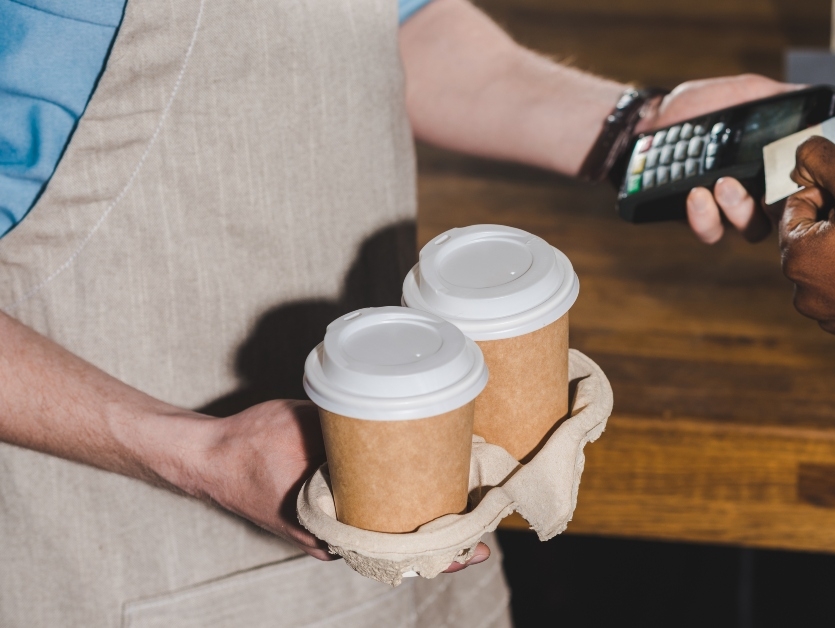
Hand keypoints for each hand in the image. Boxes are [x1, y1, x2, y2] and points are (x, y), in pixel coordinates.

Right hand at [193, 399, 489, 569]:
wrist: (208, 457)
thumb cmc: (252, 445)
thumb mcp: (305, 428)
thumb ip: (349, 429)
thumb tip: (400, 411)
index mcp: (330, 529)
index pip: (397, 553)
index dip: (440, 552)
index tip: (475, 547)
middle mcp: (331, 541)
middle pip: (398, 553)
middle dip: (443, 545)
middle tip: (485, 536)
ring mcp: (326, 534)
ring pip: (383, 543)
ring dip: (421, 533)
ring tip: (465, 524)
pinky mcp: (322, 520)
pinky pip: (365, 528)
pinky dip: (394, 522)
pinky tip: (420, 508)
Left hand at [636, 75, 800, 244]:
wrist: (652, 118)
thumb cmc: (702, 105)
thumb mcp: (746, 92)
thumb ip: (781, 99)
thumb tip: (823, 102)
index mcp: (775, 166)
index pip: (805, 185)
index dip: (811, 187)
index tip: (809, 176)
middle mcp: (759, 191)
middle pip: (785, 214)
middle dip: (778, 204)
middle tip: (765, 188)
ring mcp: (730, 209)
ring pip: (750, 228)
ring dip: (740, 210)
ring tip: (723, 185)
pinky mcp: (700, 218)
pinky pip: (711, 231)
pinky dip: (704, 217)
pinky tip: (696, 195)